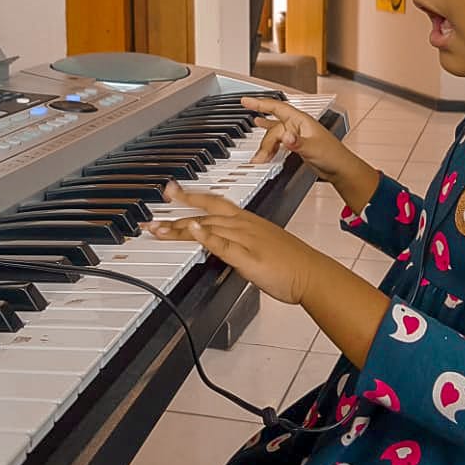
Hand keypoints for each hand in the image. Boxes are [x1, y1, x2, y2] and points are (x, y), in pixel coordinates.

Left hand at [144, 182, 326, 303]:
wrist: (312, 273)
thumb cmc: (291, 263)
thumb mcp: (260, 246)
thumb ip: (239, 243)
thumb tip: (222, 244)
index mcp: (247, 222)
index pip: (213, 204)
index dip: (191, 197)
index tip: (171, 191)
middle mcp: (244, 226)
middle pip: (205, 215)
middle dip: (176, 213)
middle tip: (152, 213)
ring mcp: (246, 240)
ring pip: (208, 228)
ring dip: (182, 227)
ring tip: (160, 229)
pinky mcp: (248, 257)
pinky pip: (225, 244)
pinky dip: (208, 237)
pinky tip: (194, 232)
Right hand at [244, 96, 350, 176]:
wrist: (340, 169)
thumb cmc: (332, 155)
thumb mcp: (313, 148)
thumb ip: (297, 142)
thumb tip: (285, 137)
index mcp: (301, 120)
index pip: (276, 107)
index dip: (259, 104)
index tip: (245, 101)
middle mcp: (297, 125)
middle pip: (272, 128)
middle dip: (264, 142)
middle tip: (259, 157)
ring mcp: (296, 134)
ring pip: (274, 136)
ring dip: (265, 146)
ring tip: (259, 158)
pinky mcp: (296, 144)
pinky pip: (278, 141)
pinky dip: (269, 144)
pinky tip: (263, 144)